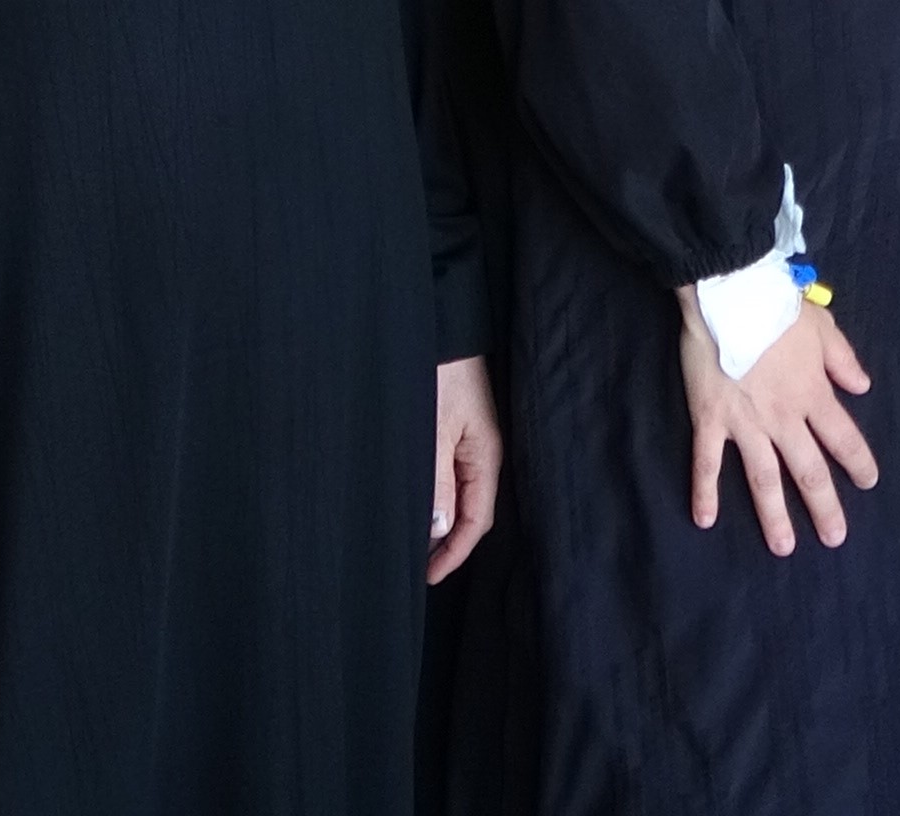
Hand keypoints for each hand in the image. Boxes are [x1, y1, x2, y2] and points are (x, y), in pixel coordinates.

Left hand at [427, 356, 500, 584]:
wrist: (440, 323)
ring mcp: (469, 438)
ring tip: (413, 540)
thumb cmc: (440, 370)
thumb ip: (436, 480)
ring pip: (458, 492)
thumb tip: (439, 529)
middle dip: (447, 542)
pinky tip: (419, 500)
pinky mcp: (455, 426)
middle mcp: (482, 451)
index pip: (476, 520)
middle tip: (417, 565)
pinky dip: (435, 494)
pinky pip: (449, 472)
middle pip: (470, 510)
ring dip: (438, 518)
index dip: (453, 553)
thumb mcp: (434, 428)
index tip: (427, 576)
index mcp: (486, 455)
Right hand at [676, 293, 878, 554]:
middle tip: (835, 538)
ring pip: (764, 478)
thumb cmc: (777, 307)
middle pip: (809, 471)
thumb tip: (863, 387)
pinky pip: (707, 463)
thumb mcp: (823, 327)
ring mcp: (746, 424)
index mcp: (813, 394)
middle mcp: (784, 418)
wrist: (729, 294)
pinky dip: (705, 492)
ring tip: (784, 547)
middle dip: (824, 507)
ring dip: (774, 516)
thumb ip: (843, 360)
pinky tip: (705, 520)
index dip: (859, 462)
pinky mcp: (710, 420)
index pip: (843, 438)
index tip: (869, 483)